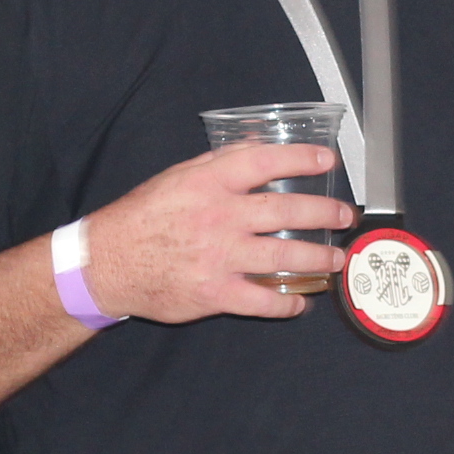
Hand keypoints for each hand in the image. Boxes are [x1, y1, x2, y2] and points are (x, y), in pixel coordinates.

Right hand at [81, 144, 353, 324]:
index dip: (301, 159)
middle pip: (285, 211)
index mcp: (208, 183)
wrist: (108, 263)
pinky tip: (301, 302)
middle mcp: (218, 217)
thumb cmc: (143, 217)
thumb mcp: (177, 177)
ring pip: (284, 257)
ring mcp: (218, 257)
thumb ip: (219, 164)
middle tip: (345, 216)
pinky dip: (287, 304)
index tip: (327, 161)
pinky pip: (262, 301)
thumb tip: (259, 149)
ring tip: (336, 258)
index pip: (265, 163)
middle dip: (324, 213)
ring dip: (318, 258)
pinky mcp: (214, 293)